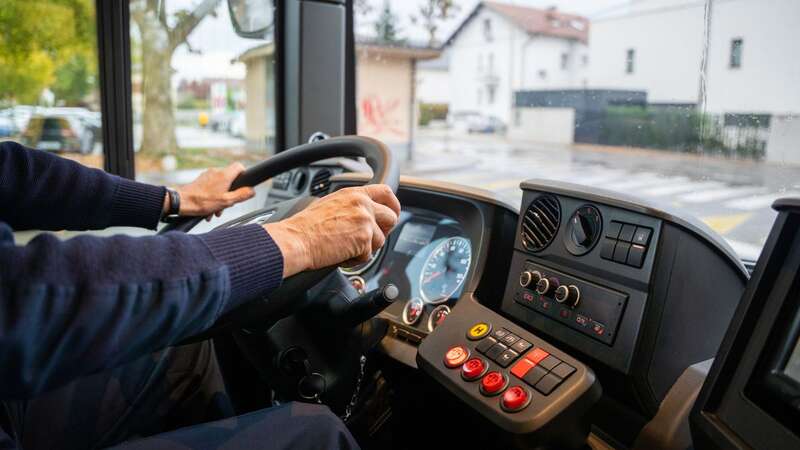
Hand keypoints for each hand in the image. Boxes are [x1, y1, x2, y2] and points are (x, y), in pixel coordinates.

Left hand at [163, 162, 255, 218]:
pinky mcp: (201, 181)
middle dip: (230, 193)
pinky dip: (213, 197)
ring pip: (220, 185)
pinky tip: (209, 208)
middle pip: (230, 179)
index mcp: (224, 175)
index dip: (244, 175)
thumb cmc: (201, 202)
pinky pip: (212, 187)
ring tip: (216, 209)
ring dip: (221, 198)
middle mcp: (216, 172)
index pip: (240, 166)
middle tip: (228, 204)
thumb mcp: (227, 201)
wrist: (181, 201)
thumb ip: (242, 195)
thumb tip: (252, 191)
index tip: (244, 185)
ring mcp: (207, 175)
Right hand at [264, 185, 400, 277]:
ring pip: (380, 240)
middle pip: (392, 217)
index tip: (392, 213)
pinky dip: (355, 260)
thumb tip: (363, 214)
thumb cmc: (305, 226)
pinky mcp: (363, 239)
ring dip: (366, 248)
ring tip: (345, 248)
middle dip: (385, 231)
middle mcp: (362, 204)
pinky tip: (340, 254)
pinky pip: (368, 256)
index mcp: (354, 194)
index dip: (393, 205)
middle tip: (369, 239)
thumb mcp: (331, 204)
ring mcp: (365, 221)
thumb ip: (351, 206)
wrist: (296, 240)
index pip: (386, 192)